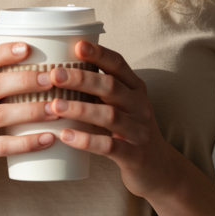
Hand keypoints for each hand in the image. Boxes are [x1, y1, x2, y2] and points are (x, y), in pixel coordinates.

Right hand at [0, 42, 58, 187]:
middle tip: (51, 80)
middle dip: (26, 80)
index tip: (27, 47)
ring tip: (56, 109)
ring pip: (1, 114)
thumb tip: (44, 65)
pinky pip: (4, 145)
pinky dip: (29, 142)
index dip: (4, 52)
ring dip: (32, 111)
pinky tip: (48, 138)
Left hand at [45, 41, 177, 198]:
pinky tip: (66, 136)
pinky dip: (87, 140)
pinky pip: (110, 146)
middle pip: (111, 87)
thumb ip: (100, 91)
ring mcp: (140, 131)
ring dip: (80, 109)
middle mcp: (140, 106)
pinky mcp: (135, 155)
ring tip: (54, 106)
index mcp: (136, 89)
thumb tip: (60, 70)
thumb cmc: (130, 132)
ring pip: (109, 115)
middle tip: (55, 75)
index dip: (99, 54)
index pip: (118, 65)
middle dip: (82, 79)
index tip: (77, 45)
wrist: (160, 170)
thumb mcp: (122, 106)